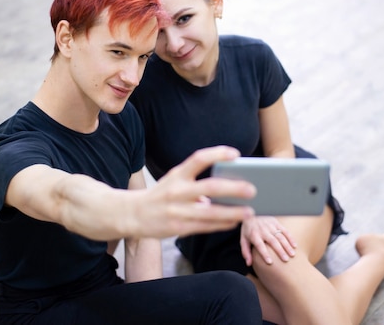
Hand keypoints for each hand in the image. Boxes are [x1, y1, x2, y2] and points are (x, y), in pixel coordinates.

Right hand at [136, 146, 255, 237]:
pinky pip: (205, 226)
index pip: (198, 159)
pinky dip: (222, 224)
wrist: (131, 214)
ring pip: (211, 212)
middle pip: (210, 187)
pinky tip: (234, 222)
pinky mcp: (178, 228)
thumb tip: (228, 186)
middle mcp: (177, 191)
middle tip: (252, 189)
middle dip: (233, 188)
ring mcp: (177, 211)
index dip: (217, 154)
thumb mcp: (173, 181)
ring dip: (233, 212)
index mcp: (177, 174)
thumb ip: (196, 181)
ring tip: (250, 212)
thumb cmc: (160, 195)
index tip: (236, 154)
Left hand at [240, 216, 296, 265]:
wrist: (250, 213)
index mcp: (254, 235)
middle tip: (286, 260)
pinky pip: (284, 230)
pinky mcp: (276, 222)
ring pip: (280, 236)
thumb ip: (245, 252)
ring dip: (287, 245)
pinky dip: (290, 238)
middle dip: (280, 251)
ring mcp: (270, 226)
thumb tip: (249, 264)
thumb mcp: (243, 239)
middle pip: (272, 241)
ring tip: (292, 254)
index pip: (260, 245)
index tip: (270, 262)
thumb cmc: (248, 229)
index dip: (265, 254)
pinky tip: (295, 246)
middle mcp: (263, 230)